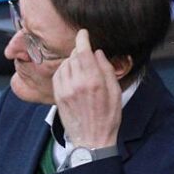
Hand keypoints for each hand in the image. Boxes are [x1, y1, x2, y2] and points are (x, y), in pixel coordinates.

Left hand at [52, 29, 123, 149]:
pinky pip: (58, 75)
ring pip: (64, 65)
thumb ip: (106, 70)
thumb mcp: (115, 92)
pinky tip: (71, 75)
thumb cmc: (108, 118)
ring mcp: (65, 90)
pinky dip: (63, 71)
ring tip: (81, 68)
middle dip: (79, 52)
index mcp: (93, 81)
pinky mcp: (58, 97)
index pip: (83, 51)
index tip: (83, 33)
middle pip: (73, 56)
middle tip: (86, 55)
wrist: (92, 140)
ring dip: (72, 61)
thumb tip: (97, 53)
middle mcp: (76, 83)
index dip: (82, 38)